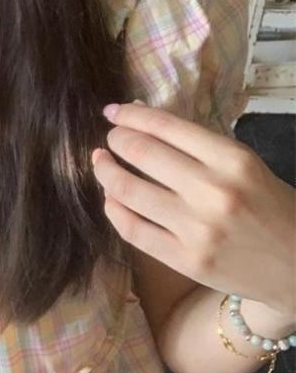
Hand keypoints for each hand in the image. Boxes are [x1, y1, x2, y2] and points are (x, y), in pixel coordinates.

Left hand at [92, 101, 295, 315]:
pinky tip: (111, 199)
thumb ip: (199, 147)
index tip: (113, 111)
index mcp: (233, 160)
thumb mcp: (246, 166)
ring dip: (105, 171)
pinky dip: (113, 210)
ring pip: (127, 191)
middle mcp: (213, 191)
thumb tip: (142, 118)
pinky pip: (132, 229)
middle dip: (116, 140)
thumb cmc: (272, 208)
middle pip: (141, 153)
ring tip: (101, 162)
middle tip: (110, 138)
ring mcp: (196, 229)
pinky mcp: (185, 260)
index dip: (131, 115)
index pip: (166, 127)